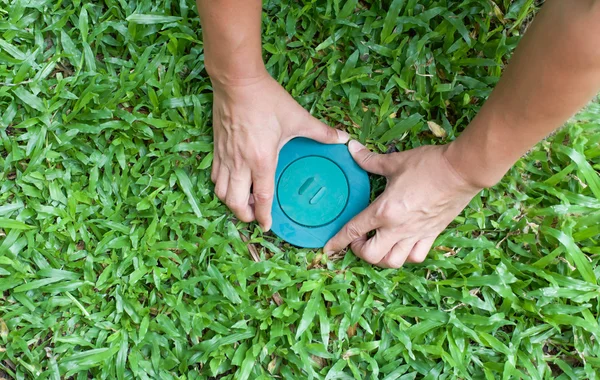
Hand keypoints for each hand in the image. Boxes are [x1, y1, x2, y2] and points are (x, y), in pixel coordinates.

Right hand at [211, 73, 348, 230]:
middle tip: (255, 216)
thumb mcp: (297, 117)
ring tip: (244, 202)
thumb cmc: (266, 99)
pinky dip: (222, 186)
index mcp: (262, 160)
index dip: (264, 216)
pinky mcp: (217, 148)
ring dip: (232, 203)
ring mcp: (226, 156)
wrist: (236, 81)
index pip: (262, 198)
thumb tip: (342, 138)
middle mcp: (241, 163)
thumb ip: (321, 132)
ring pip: (221, 192)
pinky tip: (232, 183)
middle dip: (245, 215)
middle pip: (236, 202)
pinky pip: (215, 176)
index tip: (267, 226)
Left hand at [324, 140, 481, 267]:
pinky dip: (406, 256)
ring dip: (382, 257)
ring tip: (379, 244)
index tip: (328, 248)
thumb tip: (351, 148)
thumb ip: (369, 159)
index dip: (338, 241)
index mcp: (385, 210)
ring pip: (394, 261)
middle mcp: (398, 228)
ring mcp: (416, 234)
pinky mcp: (432, 234)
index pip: (354, 230)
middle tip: (359, 239)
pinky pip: (416, 256)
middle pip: (372, 255)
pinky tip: (402, 245)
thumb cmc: (428, 164)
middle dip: (360, 251)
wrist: (462, 170)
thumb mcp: (395, 161)